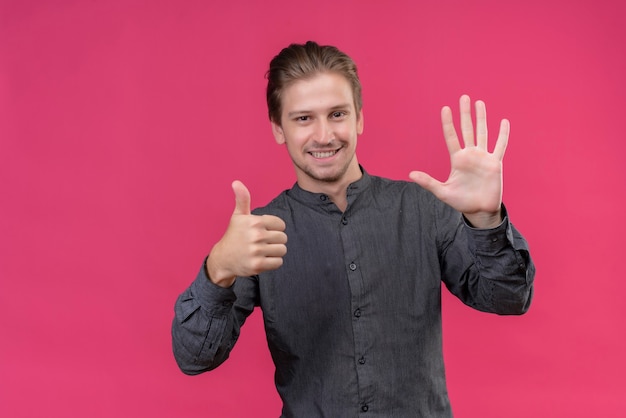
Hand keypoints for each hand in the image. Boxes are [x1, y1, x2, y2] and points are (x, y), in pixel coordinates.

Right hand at [206, 181, 286, 286]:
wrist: (223, 258)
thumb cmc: (234, 235)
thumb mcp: (238, 216)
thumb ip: (242, 199)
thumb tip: (236, 182)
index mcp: (254, 222)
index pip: (281, 224)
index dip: (274, 228)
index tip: (263, 231)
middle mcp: (256, 235)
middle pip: (283, 238)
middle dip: (275, 241)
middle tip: (262, 243)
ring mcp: (256, 251)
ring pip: (282, 250)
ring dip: (275, 252)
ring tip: (263, 251)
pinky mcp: (257, 265)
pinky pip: (278, 262)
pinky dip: (273, 262)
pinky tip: (262, 259)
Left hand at [409, 95, 507, 228]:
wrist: (479, 210)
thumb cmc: (461, 201)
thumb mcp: (442, 192)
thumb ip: (428, 182)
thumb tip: (410, 174)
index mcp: (457, 160)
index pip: (451, 137)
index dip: (448, 123)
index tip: (445, 109)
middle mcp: (470, 155)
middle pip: (467, 129)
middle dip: (465, 114)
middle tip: (463, 97)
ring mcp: (483, 157)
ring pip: (483, 133)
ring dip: (482, 118)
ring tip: (479, 103)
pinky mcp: (495, 163)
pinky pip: (500, 146)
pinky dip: (503, 134)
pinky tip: (503, 122)